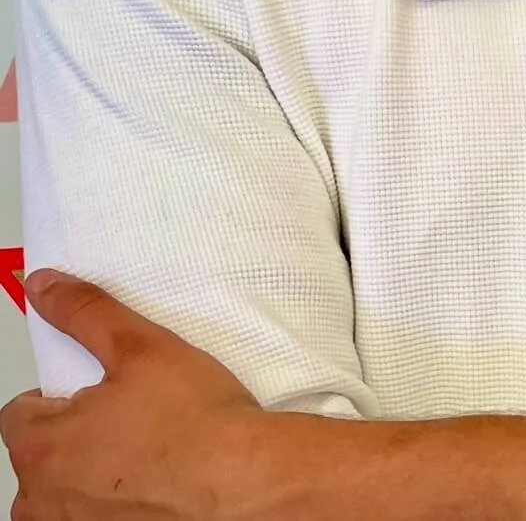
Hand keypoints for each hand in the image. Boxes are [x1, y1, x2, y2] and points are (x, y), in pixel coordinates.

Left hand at [0, 270, 264, 520]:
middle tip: (132, 418)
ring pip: (65, 495)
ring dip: (91, 477)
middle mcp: (44, 501)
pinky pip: (95, 517)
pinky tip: (155, 486)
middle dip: (76, 437)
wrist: (242, 483)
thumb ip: (83, 313)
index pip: (20, 413)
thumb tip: (45, 287)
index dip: (62, 396)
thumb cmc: (196, 424)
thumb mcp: (139, 345)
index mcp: (42, 448)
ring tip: (148, 454)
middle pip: (42, 456)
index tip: (101, 392)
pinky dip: (115, 505)